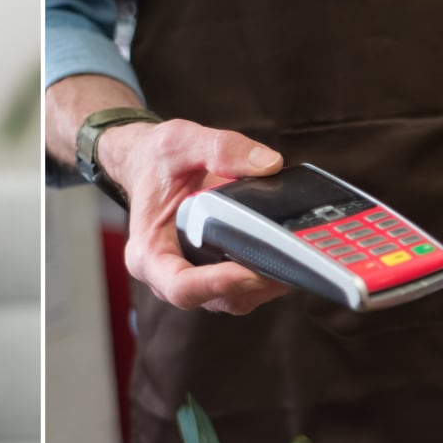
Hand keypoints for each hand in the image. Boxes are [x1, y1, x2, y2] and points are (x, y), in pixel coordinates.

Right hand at [102, 118, 291, 313]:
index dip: (217, 284)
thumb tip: (269, 164)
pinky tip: (285, 255)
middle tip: (289, 264)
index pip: (180, 286)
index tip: (251, 271)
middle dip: (253, 285)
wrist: (150, 167)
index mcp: (149, 253)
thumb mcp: (181, 142)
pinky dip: (265, 278)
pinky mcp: (213, 275)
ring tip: (294, 259)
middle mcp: (167, 275)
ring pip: (233, 300)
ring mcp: (193, 279)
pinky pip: (242, 290)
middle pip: (214, 299)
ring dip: (265, 286)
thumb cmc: (157, 162)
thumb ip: (222, 149)